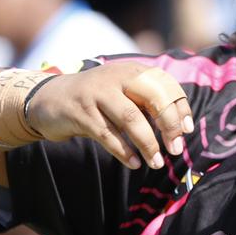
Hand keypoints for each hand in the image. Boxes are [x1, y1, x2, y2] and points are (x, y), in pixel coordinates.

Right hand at [26, 62, 193, 169]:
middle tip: (175, 148)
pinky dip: (123, 151)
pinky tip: (134, 163)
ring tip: (156, 162)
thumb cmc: (97, 100)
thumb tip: (180, 129)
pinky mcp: (80, 112)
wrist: (49, 99)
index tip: (187, 130)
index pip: (165, 85)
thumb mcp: (123, 93)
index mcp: (132, 71)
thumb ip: (147, 104)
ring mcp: (97, 93)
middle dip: (168, 125)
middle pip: (152, 97)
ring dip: (147, 143)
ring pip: (130, 118)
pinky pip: (107, 134)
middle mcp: (117, 77)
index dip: (180, 108)